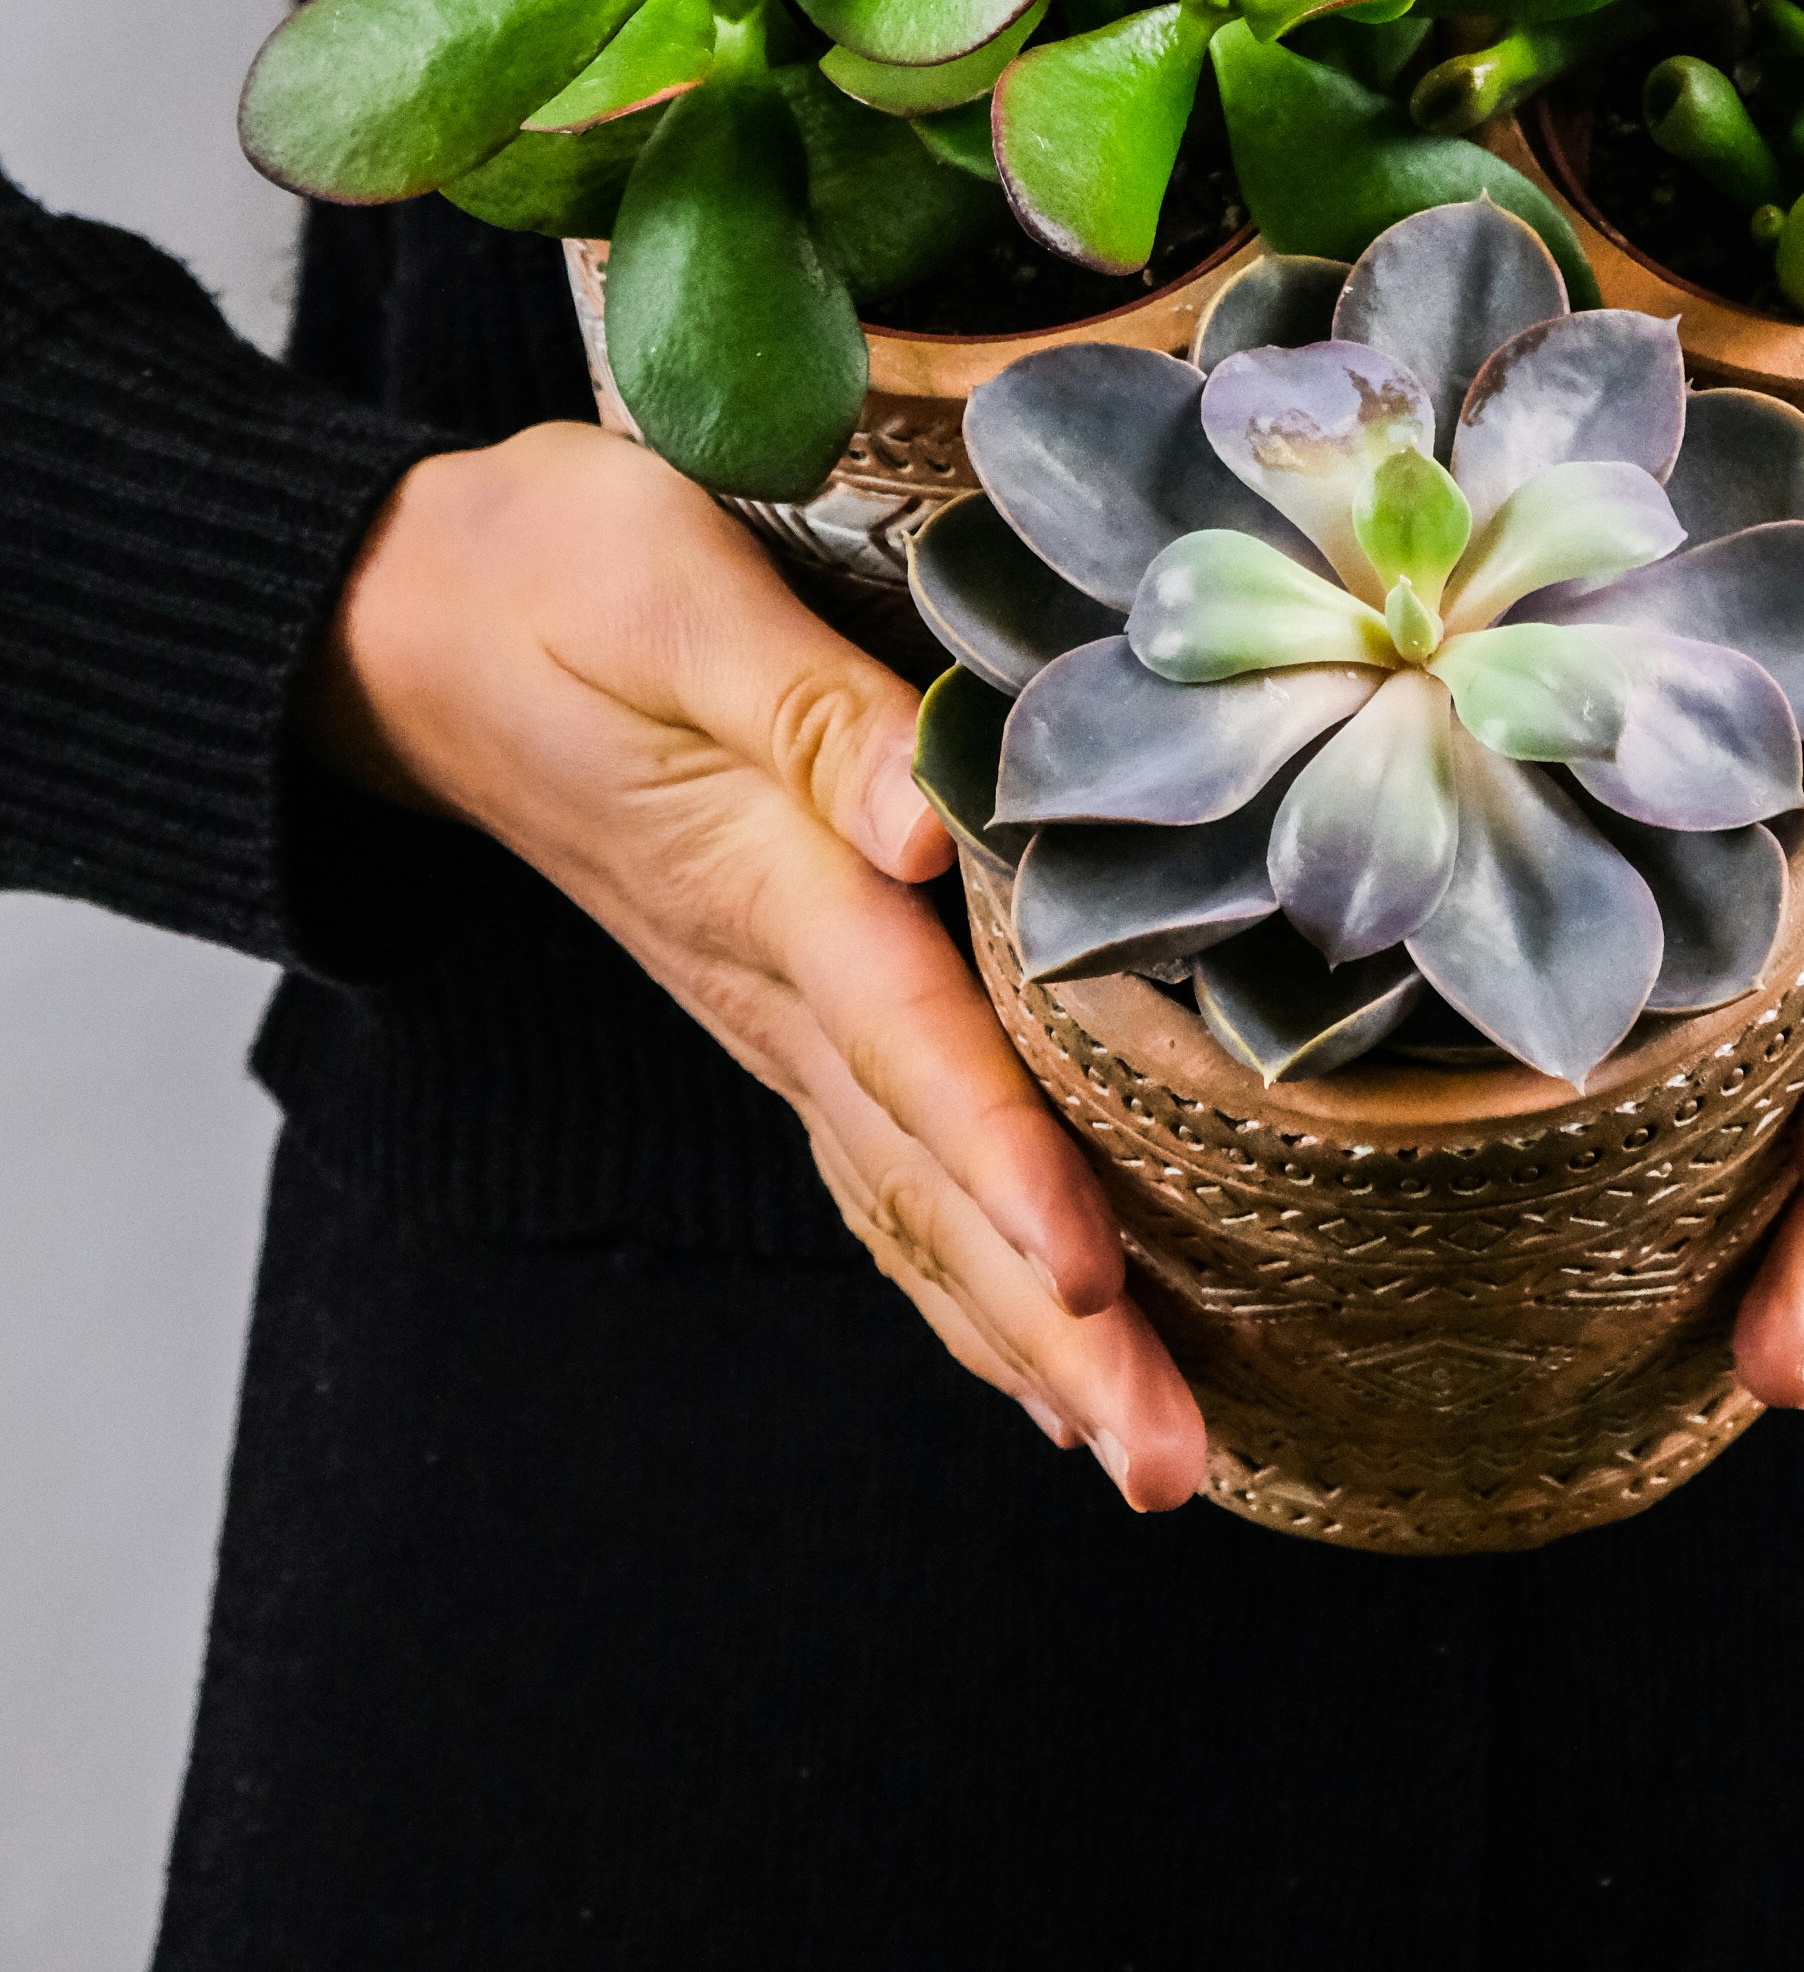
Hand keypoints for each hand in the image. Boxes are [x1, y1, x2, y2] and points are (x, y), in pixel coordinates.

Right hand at [307, 422, 1204, 1507]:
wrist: (399, 616)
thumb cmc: (548, 572)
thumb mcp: (673, 595)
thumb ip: (810, 710)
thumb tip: (934, 819)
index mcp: (761, 875)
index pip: (907, 1041)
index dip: (1002, 1161)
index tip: (1093, 1283)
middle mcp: (768, 978)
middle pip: (926, 1177)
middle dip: (1049, 1332)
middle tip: (1167, 1469)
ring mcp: (762, 1007)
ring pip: (906, 1204)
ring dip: (1021, 1340)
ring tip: (1143, 1459)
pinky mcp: (767, 995)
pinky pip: (877, 1167)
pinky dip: (958, 1276)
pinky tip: (1037, 1352)